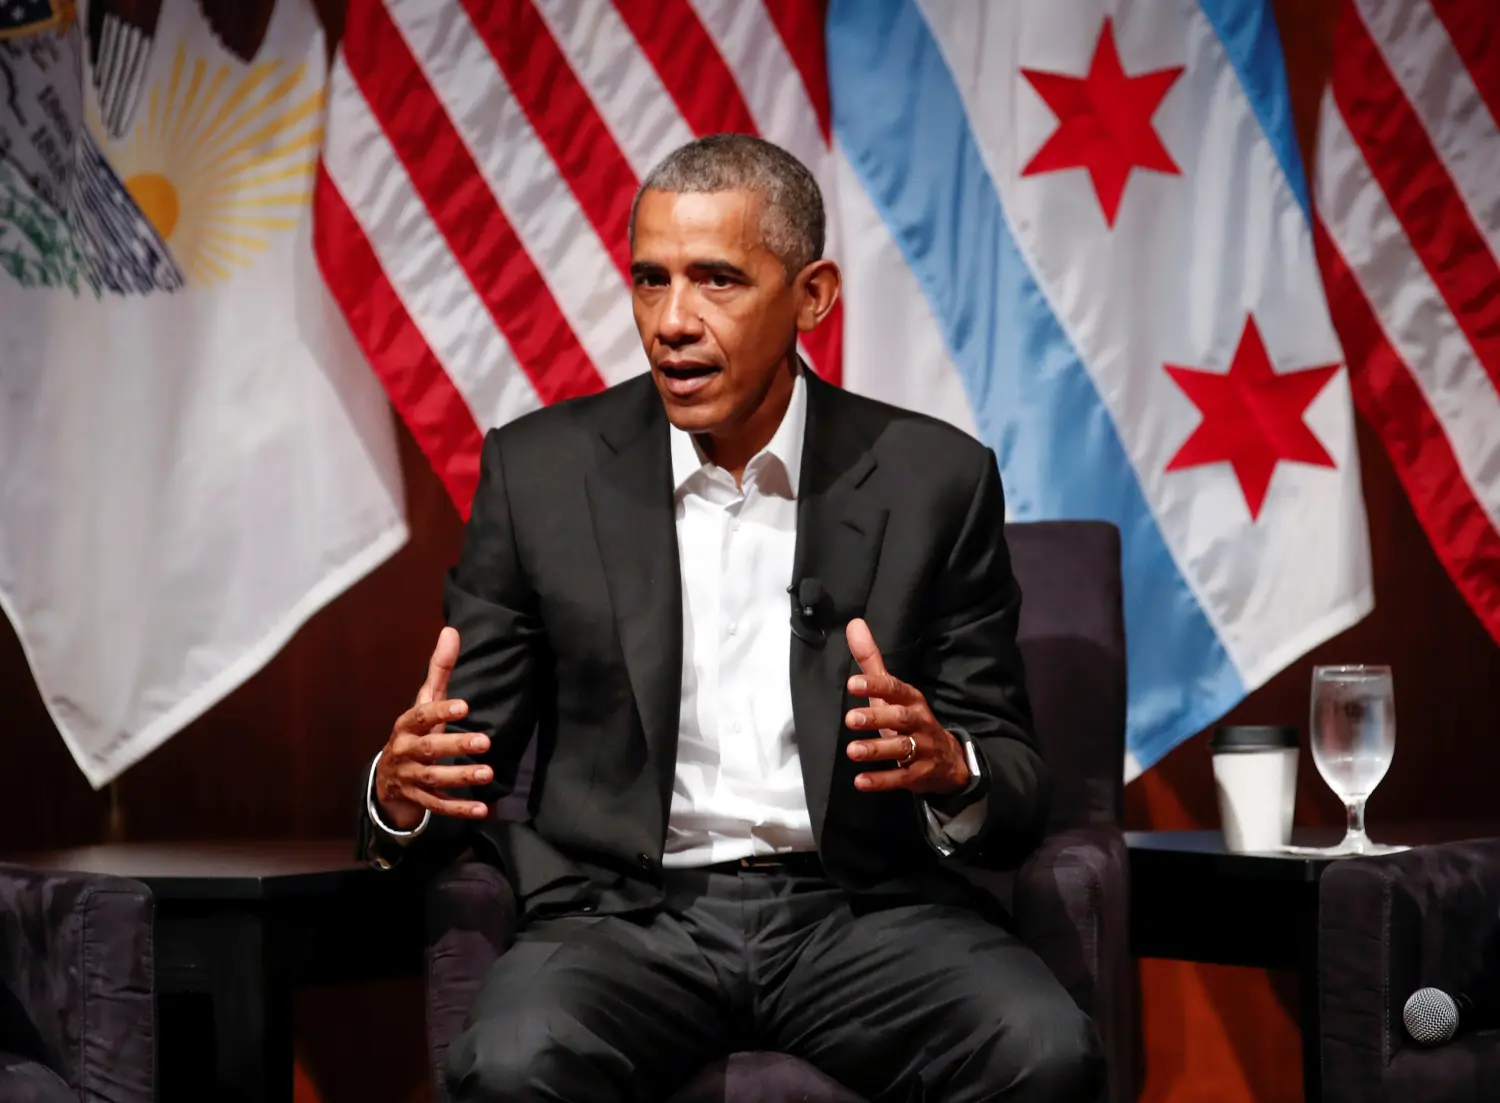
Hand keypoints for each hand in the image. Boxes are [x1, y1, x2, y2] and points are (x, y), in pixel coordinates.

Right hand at [374, 627, 491, 829]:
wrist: (387, 779)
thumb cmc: (414, 733)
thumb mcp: (424, 703)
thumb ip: (439, 670)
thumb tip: (451, 630)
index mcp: (407, 725)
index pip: (422, 715)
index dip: (441, 710)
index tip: (465, 706)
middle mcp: (405, 751)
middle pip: (429, 749)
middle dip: (456, 746)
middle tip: (485, 742)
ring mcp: (410, 778)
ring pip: (434, 780)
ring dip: (461, 778)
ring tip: (488, 773)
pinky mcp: (418, 800)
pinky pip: (438, 807)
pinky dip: (460, 809)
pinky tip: (483, 809)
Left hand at [843, 618, 969, 795]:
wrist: (947, 760)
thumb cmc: (908, 720)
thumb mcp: (892, 692)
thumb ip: (871, 661)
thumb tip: (853, 624)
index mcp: (911, 699)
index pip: (895, 689)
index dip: (875, 685)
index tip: (852, 683)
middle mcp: (918, 722)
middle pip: (899, 718)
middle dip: (876, 718)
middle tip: (850, 718)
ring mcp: (922, 749)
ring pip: (901, 748)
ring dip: (877, 750)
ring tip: (852, 751)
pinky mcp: (919, 774)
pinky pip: (901, 778)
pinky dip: (881, 780)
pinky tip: (860, 782)